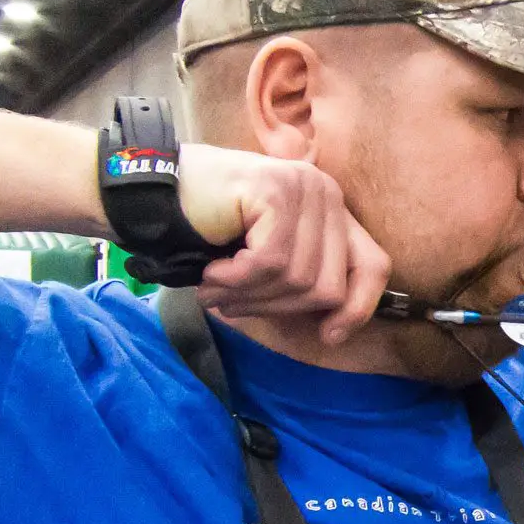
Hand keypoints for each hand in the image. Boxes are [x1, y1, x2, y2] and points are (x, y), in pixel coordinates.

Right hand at [170, 146, 391, 344]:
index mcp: (333, 210)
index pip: (374, 266)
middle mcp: (326, 193)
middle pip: (329, 285)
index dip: (358, 308)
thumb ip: (306, 280)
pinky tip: (211, 272)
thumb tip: (337, 331)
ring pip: (298, 279)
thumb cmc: (210, 233)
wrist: (150, 195)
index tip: (328, 336)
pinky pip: (270, 263)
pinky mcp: (276, 190)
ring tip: (215, 287)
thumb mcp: (270, 260)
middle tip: (231, 302)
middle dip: (277, 307)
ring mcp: (303, 187)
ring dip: (249, 296)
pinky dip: (236, 280)